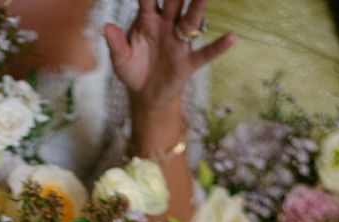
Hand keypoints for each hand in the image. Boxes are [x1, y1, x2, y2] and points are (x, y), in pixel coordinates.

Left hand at [105, 0, 233, 120]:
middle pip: (176, 1)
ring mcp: (179, 42)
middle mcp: (167, 25)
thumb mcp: (121, 60)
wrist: (145, 96)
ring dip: (198, 7)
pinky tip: (231, 38)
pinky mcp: (188, 61)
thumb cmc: (133, 71)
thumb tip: (106, 27)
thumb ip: (115, 44)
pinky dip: (218, 47)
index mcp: (148, 20)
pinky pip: (205, 53)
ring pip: (191, 20)